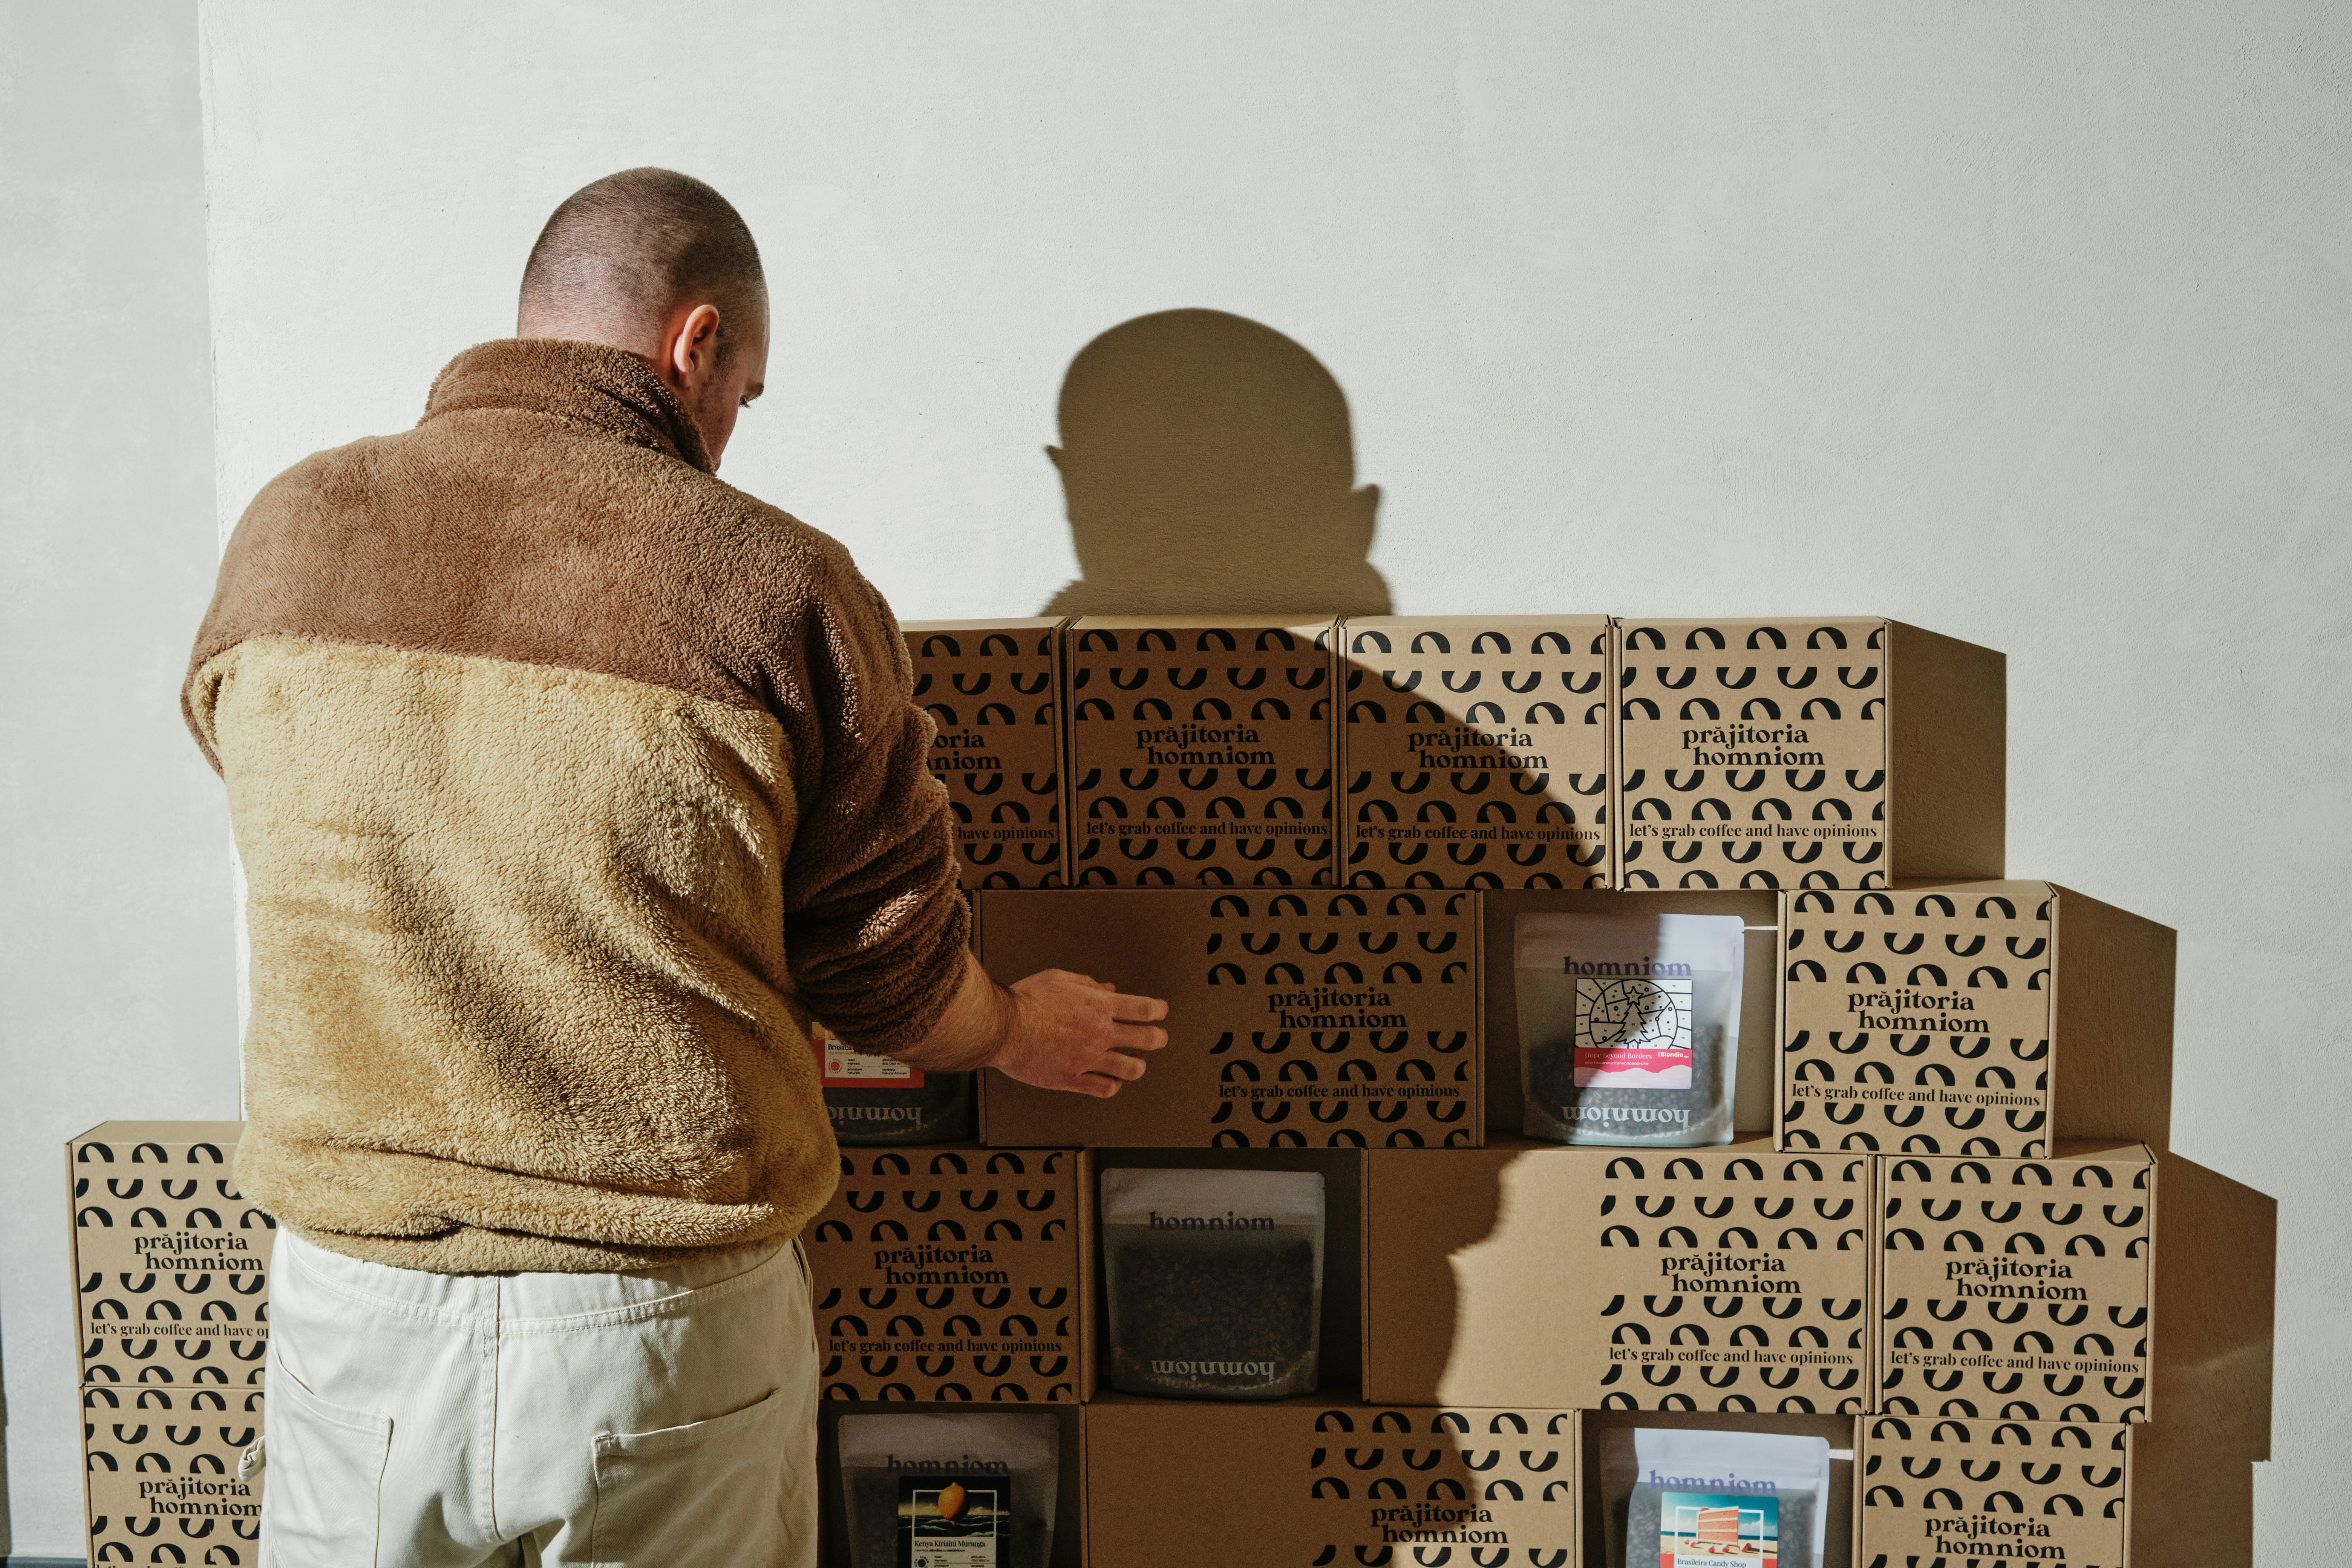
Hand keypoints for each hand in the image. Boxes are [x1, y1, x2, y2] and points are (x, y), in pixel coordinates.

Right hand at [989, 970, 1168, 1098]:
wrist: (1001, 1027)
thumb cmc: (1026, 1000)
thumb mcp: (1059, 979)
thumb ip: (1088, 985)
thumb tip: (1109, 990)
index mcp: (1098, 1006)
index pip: (1145, 1009)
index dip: (1159, 1010)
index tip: (1160, 1011)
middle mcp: (1098, 1033)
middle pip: (1148, 1039)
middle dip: (1158, 1038)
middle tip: (1157, 1038)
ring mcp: (1087, 1058)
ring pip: (1132, 1069)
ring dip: (1137, 1065)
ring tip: (1134, 1063)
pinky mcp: (1072, 1079)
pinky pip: (1105, 1088)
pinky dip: (1112, 1085)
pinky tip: (1109, 1080)